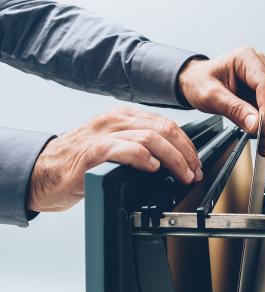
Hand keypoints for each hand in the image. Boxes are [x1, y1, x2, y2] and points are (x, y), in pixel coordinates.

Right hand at [27, 106, 201, 211]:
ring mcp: (103, 134)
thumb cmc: (79, 163)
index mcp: (123, 117)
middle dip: (186, 152)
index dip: (187, 144)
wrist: (41, 173)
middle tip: (194, 172)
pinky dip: (145, 158)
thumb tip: (173, 159)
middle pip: (164, 128)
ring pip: (151, 137)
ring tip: (182, 174)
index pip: (166, 124)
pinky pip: (125, 149)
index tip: (195, 163)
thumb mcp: (114, 147)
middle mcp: (115, 120)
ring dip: (173, 158)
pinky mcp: (92, 152)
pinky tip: (154, 169)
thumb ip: (139, 145)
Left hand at [178, 46, 264, 155]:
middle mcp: (259, 65)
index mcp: (246, 58)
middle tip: (264, 139)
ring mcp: (263, 78)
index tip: (263, 127)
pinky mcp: (263, 91)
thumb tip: (254, 124)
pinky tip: (263, 135)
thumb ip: (234, 109)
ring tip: (263, 141)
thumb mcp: (211, 95)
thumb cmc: (199, 81)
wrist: (194, 81)